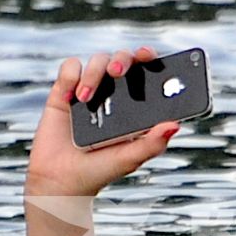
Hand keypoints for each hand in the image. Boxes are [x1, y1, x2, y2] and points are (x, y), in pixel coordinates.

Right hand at [24, 47, 184, 198]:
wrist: (60, 180)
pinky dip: (71, 75)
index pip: (147, 71)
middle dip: (123, 58)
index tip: (150, 56)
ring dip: (93, 73)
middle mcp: (115, 92)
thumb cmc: (99, 170)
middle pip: (124, 58)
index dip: (150, 58)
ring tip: (86, 98)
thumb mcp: (129, 159)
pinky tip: (70, 97)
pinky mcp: (65, 91)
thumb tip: (176, 125)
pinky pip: (70, 67)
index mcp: (136, 104)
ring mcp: (90, 89)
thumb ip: (152, 143)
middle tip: (118, 71)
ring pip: (97, 60)